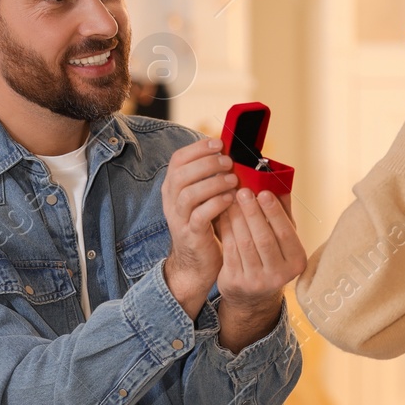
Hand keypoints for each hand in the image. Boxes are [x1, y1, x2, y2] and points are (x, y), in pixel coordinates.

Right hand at [161, 137, 238, 315]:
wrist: (197, 261)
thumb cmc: (206, 223)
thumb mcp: (204, 196)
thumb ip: (211, 176)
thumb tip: (231, 150)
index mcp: (173, 186)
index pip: (178, 159)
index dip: (198, 148)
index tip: (219, 143)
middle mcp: (171, 200)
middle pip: (181, 174)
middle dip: (207, 164)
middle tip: (229, 162)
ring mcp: (178, 218)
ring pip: (189, 194)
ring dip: (213, 183)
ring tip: (234, 180)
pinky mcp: (190, 235)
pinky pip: (200, 216)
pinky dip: (216, 204)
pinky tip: (231, 199)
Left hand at [213, 188, 306, 351]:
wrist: (252, 296)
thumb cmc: (271, 257)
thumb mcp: (284, 240)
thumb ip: (284, 213)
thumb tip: (281, 182)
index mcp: (296, 261)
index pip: (286, 233)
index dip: (274, 212)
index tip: (263, 192)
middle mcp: (279, 275)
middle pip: (264, 238)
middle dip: (252, 212)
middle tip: (242, 190)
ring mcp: (256, 281)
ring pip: (244, 243)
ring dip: (236, 217)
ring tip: (230, 198)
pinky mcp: (236, 281)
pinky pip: (229, 249)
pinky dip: (226, 228)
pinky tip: (222, 213)